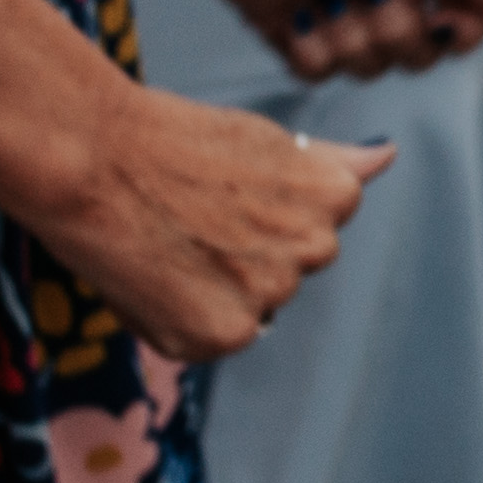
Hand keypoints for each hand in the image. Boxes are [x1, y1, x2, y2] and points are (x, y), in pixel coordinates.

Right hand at [39, 82, 389, 362]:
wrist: (95, 158)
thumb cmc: (173, 141)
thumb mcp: (267, 142)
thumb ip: (329, 164)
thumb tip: (386, 156)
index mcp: (338, 198)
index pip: (314, 229)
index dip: (261, 217)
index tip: (224, 198)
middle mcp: (315, 250)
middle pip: (287, 271)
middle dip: (248, 257)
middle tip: (192, 224)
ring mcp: (271, 295)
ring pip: (249, 308)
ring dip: (216, 293)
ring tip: (170, 246)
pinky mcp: (222, 335)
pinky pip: (211, 341)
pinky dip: (181, 323)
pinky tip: (157, 279)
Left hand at [124, 0, 482, 79]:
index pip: (464, 32)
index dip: (458, 35)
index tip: (441, 16)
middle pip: (415, 56)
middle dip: (392, 28)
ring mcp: (343, 21)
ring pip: (365, 68)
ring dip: (346, 32)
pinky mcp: (297, 37)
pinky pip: (318, 74)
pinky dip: (308, 45)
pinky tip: (298, 11)